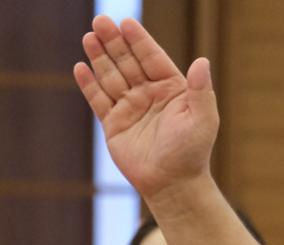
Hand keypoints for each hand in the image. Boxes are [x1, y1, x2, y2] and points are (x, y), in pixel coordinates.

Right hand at [73, 16, 218, 198]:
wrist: (173, 184)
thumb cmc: (192, 152)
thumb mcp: (202, 119)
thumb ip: (201, 90)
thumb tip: (202, 60)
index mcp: (171, 89)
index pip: (152, 58)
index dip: (139, 41)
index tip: (126, 23)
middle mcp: (149, 94)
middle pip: (128, 61)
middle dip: (114, 42)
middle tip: (100, 21)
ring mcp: (130, 108)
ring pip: (111, 76)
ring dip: (100, 57)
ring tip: (89, 37)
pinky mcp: (114, 124)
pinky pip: (99, 99)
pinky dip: (89, 84)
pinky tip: (80, 67)